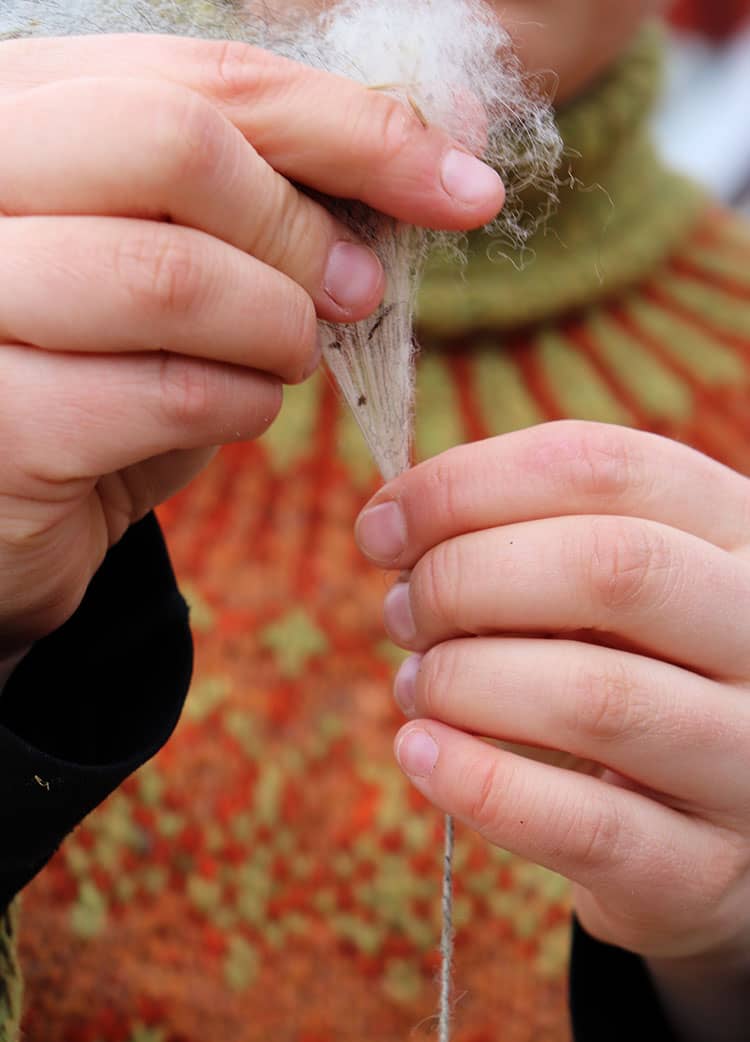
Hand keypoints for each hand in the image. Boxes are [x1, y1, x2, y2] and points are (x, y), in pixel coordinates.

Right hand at [0, 33, 503, 657]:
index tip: (460, 184)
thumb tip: (453, 121)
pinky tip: (240, 411)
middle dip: (301, 231)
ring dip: (277, 330)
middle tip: (358, 293)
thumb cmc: (111, 366)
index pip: (205, 78)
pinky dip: (244, 406)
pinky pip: (170, 393)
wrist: (19, 505)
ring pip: (174, 276)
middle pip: (175, 146)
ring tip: (287, 358)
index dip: (353, 128)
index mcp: (25, 110)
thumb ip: (294, 188)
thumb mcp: (196, 260)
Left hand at [355, 422, 749, 989]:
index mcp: (737, 532)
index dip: (468, 485)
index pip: (604, 467)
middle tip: (402, 612)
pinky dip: (480, 782)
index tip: (382, 526)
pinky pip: (586, 824)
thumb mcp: (612, 588)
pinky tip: (420, 752)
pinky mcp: (705, 869)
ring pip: (594, 696)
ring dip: (462, 681)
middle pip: (609, 567)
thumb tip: (397, 525)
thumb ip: (528, 539)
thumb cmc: (637, 669)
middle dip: (463, 579)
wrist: (718, 824)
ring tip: (415, 683)